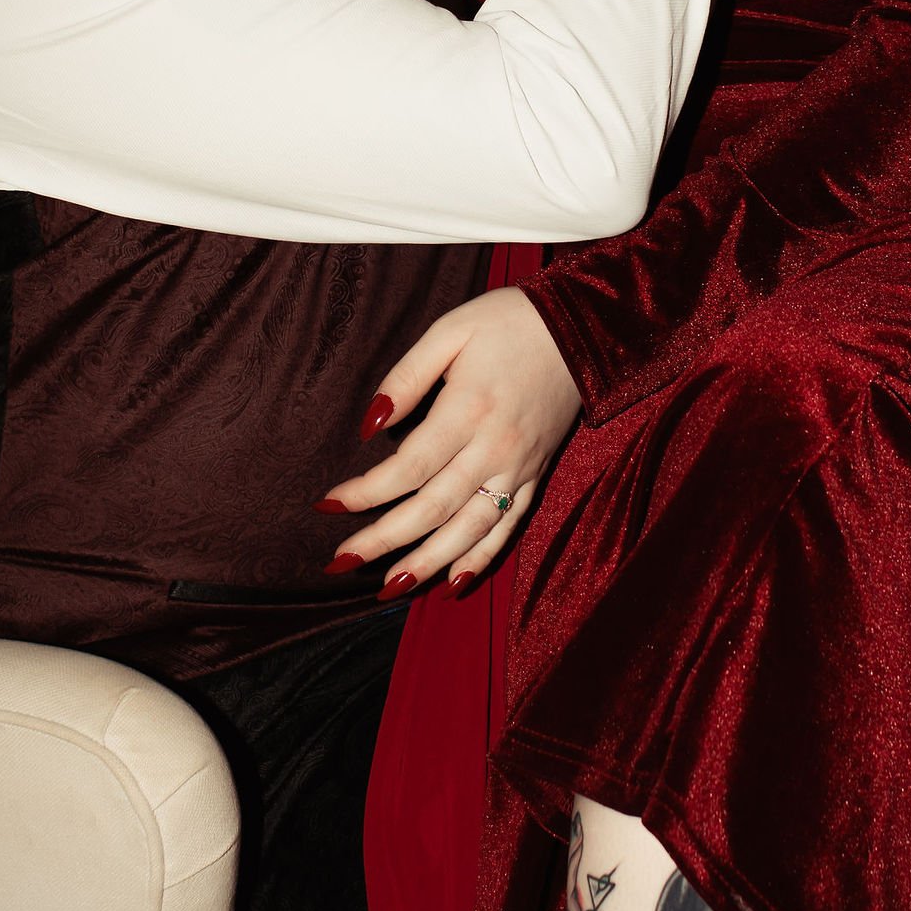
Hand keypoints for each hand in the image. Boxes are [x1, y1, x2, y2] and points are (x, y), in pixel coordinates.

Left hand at [317, 289, 580, 593]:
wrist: (581, 327)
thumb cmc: (507, 323)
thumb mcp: (450, 330)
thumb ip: (407, 376)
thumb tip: (369, 426)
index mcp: (469, 409)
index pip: (409, 468)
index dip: (366, 493)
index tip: (328, 506)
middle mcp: (495, 448)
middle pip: (432, 508)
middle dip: (383, 539)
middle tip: (339, 562)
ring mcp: (519, 468)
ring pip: (469, 529)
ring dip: (427, 562)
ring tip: (388, 587)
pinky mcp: (537, 476)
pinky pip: (508, 528)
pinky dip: (481, 559)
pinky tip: (452, 583)